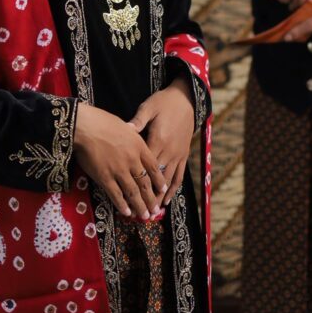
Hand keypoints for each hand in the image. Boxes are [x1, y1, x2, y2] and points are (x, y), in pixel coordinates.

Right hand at [73, 103, 166, 218]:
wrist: (86, 127)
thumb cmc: (103, 122)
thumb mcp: (125, 126)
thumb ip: (133, 134)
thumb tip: (135, 132)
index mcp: (139, 146)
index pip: (153, 167)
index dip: (159, 180)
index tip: (162, 189)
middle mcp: (132, 160)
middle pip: (145, 183)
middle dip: (151, 199)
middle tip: (156, 211)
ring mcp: (119, 170)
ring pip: (133, 192)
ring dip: (139, 206)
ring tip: (144, 216)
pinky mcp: (105, 177)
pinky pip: (116, 194)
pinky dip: (122, 205)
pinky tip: (127, 213)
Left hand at [127, 76, 194, 206]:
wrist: (186, 99)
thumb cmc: (164, 102)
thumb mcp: (149, 107)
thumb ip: (138, 121)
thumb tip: (125, 130)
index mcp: (158, 139)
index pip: (144, 166)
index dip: (136, 181)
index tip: (127, 195)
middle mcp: (169, 151)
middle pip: (156, 178)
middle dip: (148, 196)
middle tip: (139, 213)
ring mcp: (177, 154)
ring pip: (168, 180)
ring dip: (160, 197)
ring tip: (152, 213)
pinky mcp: (184, 154)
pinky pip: (179, 175)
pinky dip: (174, 189)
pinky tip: (167, 200)